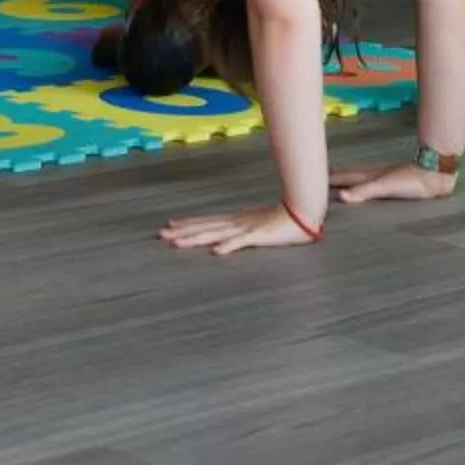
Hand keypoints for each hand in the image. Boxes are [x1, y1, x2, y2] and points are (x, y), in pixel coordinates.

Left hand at [158, 202, 322, 256]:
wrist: (302, 213)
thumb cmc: (281, 221)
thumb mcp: (256, 225)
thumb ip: (241, 231)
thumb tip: (226, 236)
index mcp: (235, 221)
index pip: (206, 222)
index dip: (187, 224)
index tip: (169, 225)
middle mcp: (235, 223)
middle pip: (204, 227)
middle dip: (182, 232)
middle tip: (161, 234)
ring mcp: (245, 229)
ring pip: (215, 234)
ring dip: (196, 238)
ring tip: (178, 243)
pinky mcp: (258, 236)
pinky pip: (241, 242)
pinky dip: (229, 246)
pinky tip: (216, 251)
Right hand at [329, 161, 458, 204]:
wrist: (434, 175)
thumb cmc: (410, 180)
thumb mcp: (384, 186)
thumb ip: (363, 191)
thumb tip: (340, 196)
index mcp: (370, 175)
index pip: (346, 177)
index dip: (333, 178)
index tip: (318, 178)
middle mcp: (375, 175)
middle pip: (352, 174)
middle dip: (339, 175)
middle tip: (325, 175)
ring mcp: (386, 177)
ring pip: (362, 176)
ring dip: (351, 177)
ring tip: (343, 178)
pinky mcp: (396, 182)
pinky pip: (373, 182)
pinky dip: (365, 183)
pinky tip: (372, 185)